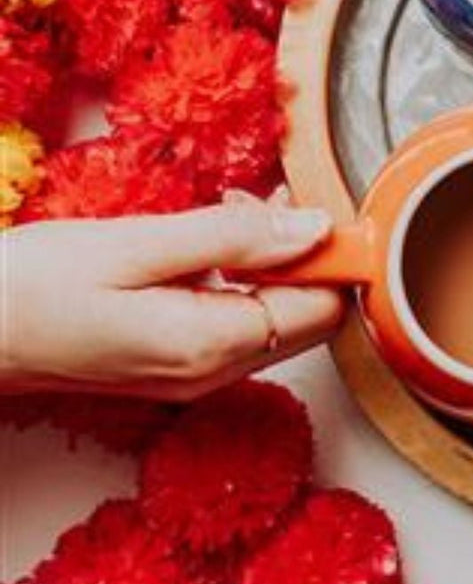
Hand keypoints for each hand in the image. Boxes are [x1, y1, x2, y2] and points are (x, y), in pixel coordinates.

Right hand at [0, 194, 344, 400]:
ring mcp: (193, 378)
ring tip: (218, 215)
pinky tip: (196, 246)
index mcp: (211, 346)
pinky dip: (235, 281)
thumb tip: (315, 229)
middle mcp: (213, 373)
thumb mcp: (135, 245)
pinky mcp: (173, 368)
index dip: (332, 256)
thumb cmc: (30, 287)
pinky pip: (235, 323)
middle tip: (251, 205)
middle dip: (299, 256)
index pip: (324, 308)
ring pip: (273, 318)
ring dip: (266, 264)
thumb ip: (232, 237)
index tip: (310, 207)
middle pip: (308, 317)